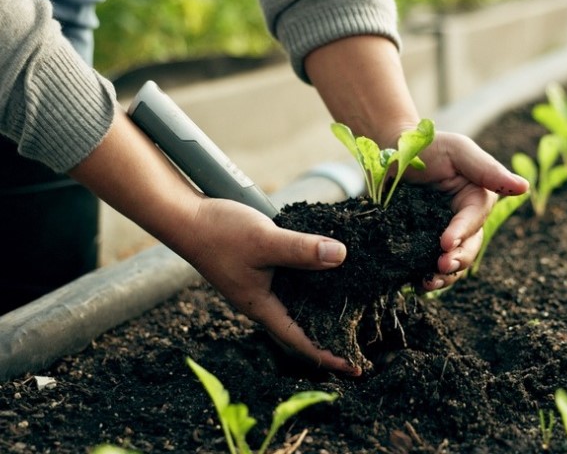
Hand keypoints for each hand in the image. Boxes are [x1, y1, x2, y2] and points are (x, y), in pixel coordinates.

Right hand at [179, 197, 361, 375]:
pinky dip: (312, 282)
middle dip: (329, 338)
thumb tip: (341, 256)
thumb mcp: (266, 241)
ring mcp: (260, 285)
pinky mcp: (261, 267)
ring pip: (298, 304)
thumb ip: (302, 250)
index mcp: (261, 306)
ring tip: (352, 312)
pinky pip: (292, 281)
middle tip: (360, 345)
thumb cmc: (219, 233)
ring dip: (322, 310)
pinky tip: (328, 271)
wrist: (187, 217)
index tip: (355, 368)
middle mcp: (262, 301)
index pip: (301, 341)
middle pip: (301, 328)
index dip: (328, 356)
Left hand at [402, 130, 528, 289]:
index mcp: (477, 200)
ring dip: (445, 276)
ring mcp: (443, 235)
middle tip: (440, 266)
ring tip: (428, 282)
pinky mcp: (423, 244)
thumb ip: (487, 169)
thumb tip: (524, 187)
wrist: (390, 152)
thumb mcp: (457, 151)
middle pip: (469, 248)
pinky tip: (416, 285)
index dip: (462, 233)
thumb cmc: (427, 146)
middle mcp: (465, 222)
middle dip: (457, 260)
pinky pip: (430, 266)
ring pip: (454, 262)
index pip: (474, 221)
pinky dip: (427, 278)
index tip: (445, 243)